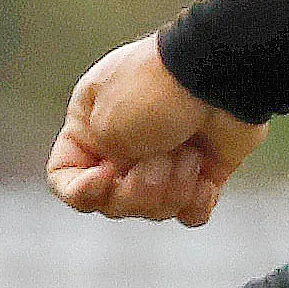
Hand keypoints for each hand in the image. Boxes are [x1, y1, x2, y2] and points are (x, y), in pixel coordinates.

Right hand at [49, 36, 266, 225]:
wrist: (224, 76)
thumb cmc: (158, 89)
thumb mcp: (105, 122)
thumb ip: (98, 160)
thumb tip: (123, 180)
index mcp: (91, 124)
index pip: (64, 176)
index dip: (81, 191)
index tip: (105, 177)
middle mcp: (126, 144)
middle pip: (112, 202)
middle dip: (138, 191)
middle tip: (160, 160)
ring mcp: (167, 158)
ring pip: (153, 209)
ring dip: (172, 188)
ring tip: (189, 155)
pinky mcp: (205, 170)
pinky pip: (191, 211)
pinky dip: (196, 202)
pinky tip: (205, 182)